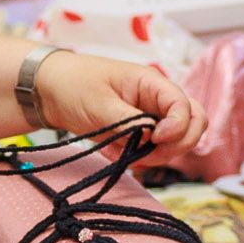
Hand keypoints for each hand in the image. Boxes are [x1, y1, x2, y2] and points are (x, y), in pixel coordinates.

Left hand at [34, 52, 206, 158]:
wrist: (49, 91)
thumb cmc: (73, 85)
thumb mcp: (98, 103)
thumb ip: (127, 121)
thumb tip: (151, 138)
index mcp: (152, 83)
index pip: (185, 106)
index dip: (178, 126)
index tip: (155, 139)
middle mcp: (157, 100)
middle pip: (194, 123)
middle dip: (178, 144)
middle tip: (148, 153)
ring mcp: (151, 118)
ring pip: (176, 142)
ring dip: (157, 156)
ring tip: (122, 154)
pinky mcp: (139, 134)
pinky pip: (153, 152)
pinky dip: (140, 159)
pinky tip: (113, 153)